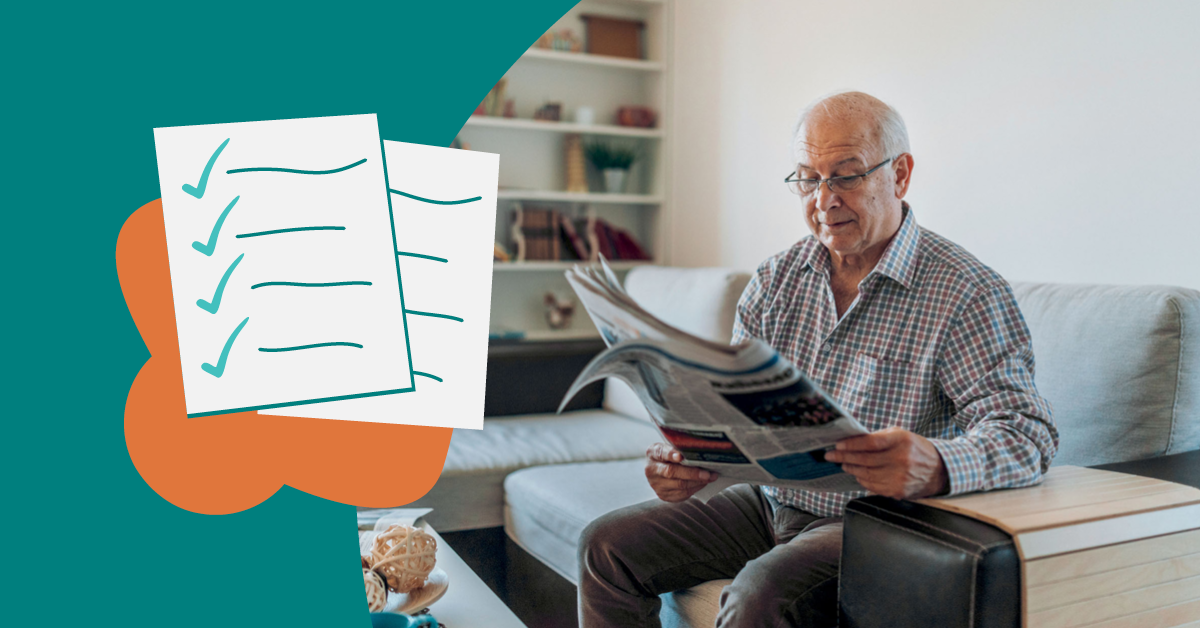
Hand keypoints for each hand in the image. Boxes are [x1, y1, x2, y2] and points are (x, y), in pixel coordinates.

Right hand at [644, 443, 718, 501]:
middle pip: (671, 472)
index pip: (661, 453)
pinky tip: (703, 483)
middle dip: (692, 473)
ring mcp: (656, 484)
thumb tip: (700, 451)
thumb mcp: (670, 446)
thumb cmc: (669, 455)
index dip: (671, 454)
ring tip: (710, 477)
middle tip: (707, 473)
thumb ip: (679, 448)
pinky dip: (695, 488)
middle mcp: (651, 469)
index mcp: (652, 453)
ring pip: (679, 485)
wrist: (660, 470)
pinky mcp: (663, 495)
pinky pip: (682, 493)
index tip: (681, 456)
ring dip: (697, 481)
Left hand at [824, 428, 947, 498]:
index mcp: (901, 441)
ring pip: (866, 474)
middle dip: (843, 457)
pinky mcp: (898, 491)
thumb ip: (879, 436)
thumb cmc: (915, 449)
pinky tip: (857, 473)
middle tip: (830, 455)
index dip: (851, 444)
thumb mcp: (901, 435)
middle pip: (865, 460)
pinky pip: (872, 486)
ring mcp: (900, 477)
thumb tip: (852, 440)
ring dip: (851, 468)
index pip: (871, 442)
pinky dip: (862, 479)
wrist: (939, 471)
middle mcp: (901, 459)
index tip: (837, 444)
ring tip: (842, 463)